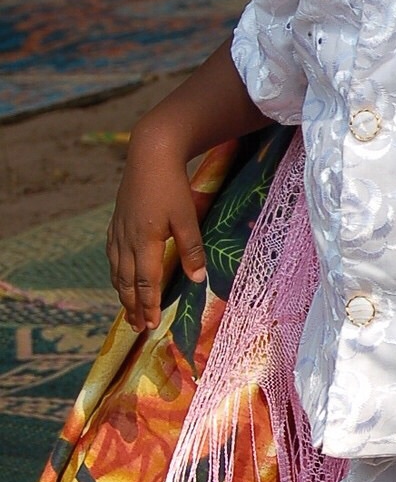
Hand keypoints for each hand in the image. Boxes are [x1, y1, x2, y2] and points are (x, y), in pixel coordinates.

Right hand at [108, 112, 207, 330]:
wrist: (149, 154)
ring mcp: (118, 230)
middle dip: (132, 306)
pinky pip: (112, 254)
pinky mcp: (116, 221)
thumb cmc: (172, 185)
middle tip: (137, 327)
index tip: (150, 325)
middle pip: (127, 281)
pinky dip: (116, 271)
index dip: (148, 305)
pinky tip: (119, 276)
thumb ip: (192, 249)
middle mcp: (127, 239)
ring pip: (117, 270)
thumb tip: (198, 279)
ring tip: (128, 309)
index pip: (145, 282)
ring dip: (122, 292)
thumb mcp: (187, 218)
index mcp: (145, 241)